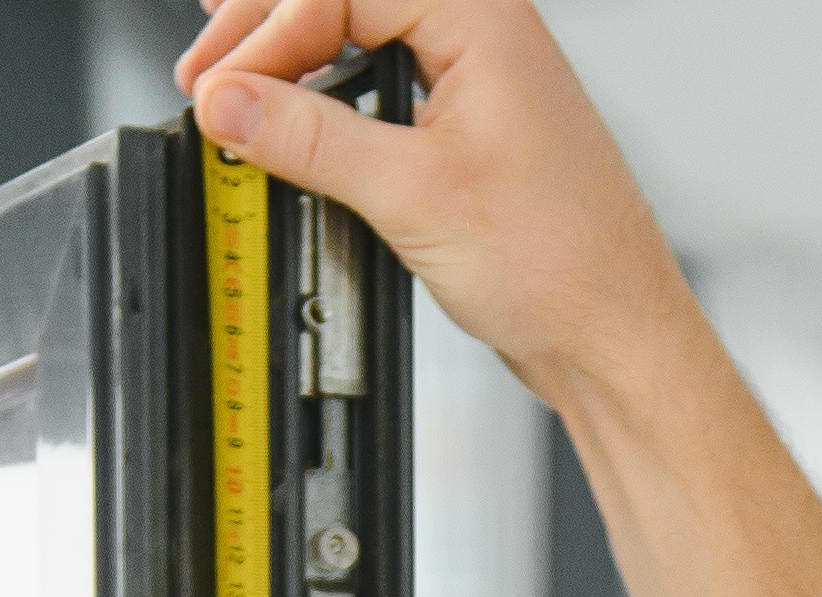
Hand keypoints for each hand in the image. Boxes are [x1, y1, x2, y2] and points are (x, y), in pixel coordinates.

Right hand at [174, 0, 691, 407]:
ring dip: (293, 54)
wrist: (616, 339)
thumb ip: (311, 140)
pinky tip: (290, 108)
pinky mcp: (468, 121)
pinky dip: (328, 89)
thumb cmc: (562, 267)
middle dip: (268, 27)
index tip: (219, 90)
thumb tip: (229, 104)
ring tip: (230, 80)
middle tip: (205, 77)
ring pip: (360, 27)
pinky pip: (382, 75)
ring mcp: (476, 71)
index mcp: (483, 14)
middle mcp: (483, 27)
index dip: (268, 33)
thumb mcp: (413, 196)